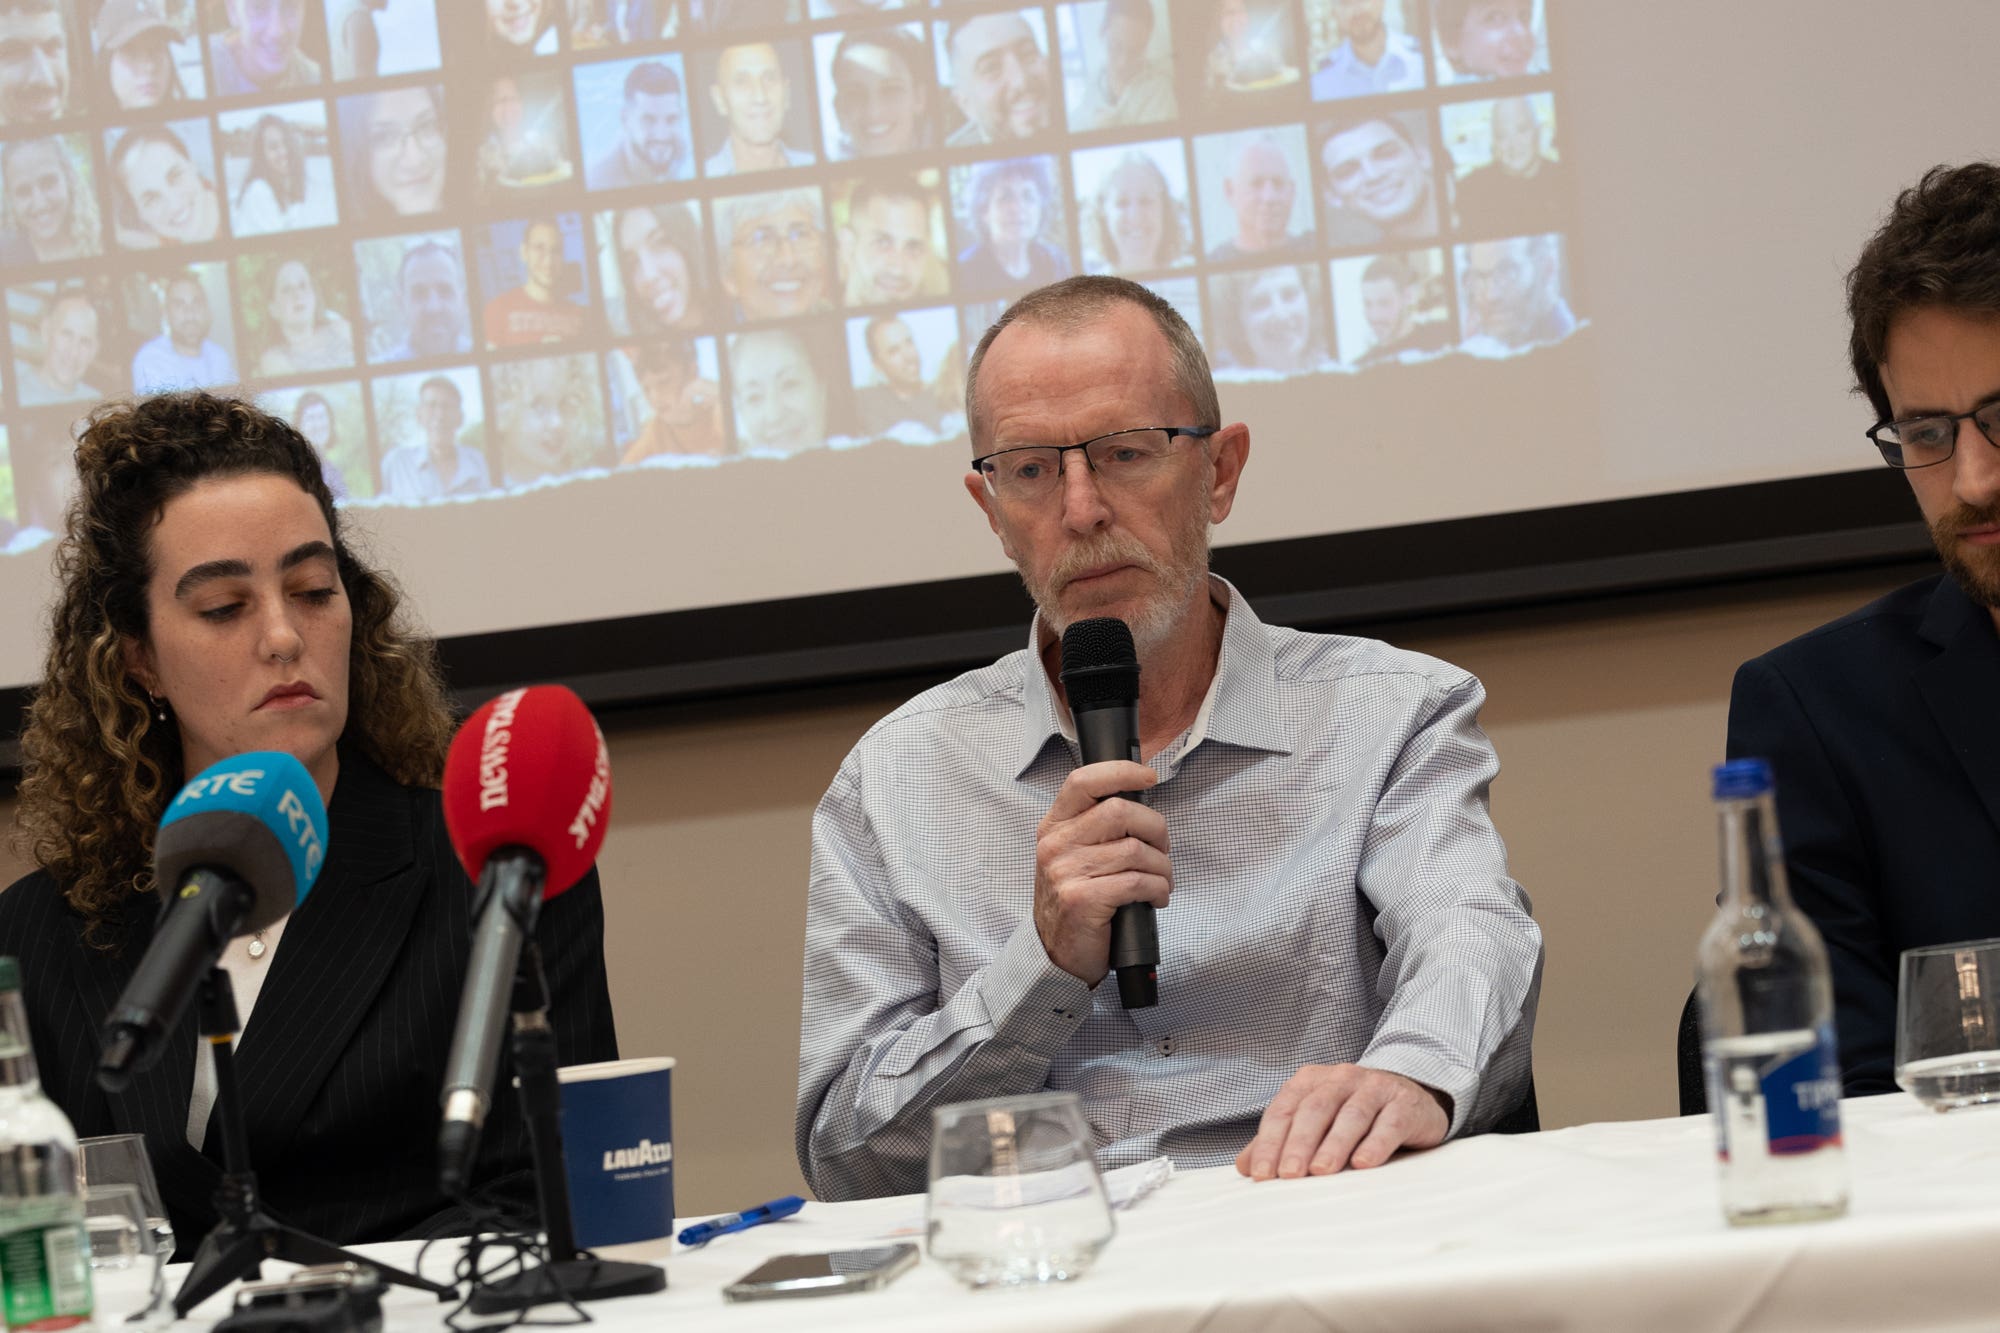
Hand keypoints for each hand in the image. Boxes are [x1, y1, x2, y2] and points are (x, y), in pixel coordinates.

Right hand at [1033, 760, 1168, 985]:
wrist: (1056, 954)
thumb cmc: (1075, 900)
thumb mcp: (1072, 856)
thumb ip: (1096, 828)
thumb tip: (1142, 804)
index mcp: (1054, 827)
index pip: (1083, 781)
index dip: (1121, 771)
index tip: (1149, 777)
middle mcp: (1056, 845)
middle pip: (1121, 811)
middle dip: (1156, 829)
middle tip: (1163, 848)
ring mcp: (1066, 872)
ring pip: (1136, 850)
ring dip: (1162, 867)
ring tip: (1161, 881)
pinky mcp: (1082, 900)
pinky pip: (1137, 882)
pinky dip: (1157, 889)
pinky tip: (1156, 898)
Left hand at [1235, 1065, 1448, 1180]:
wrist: (1411, 1096)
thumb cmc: (1353, 1114)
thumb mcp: (1316, 1122)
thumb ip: (1281, 1141)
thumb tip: (1246, 1167)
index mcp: (1312, 1081)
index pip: (1285, 1110)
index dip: (1270, 1142)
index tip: (1261, 1174)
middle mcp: (1341, 1078)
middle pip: (1315, 1110)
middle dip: (1299, 1143)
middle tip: (1289, 1174)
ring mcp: (1375, 1088)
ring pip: (1351, 1115)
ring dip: (1334, 1144)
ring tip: (1322, 1170)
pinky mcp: (1405, 1104)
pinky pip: (1389, 1123)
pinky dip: (1376, 1143)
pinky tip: (1364, 1163)